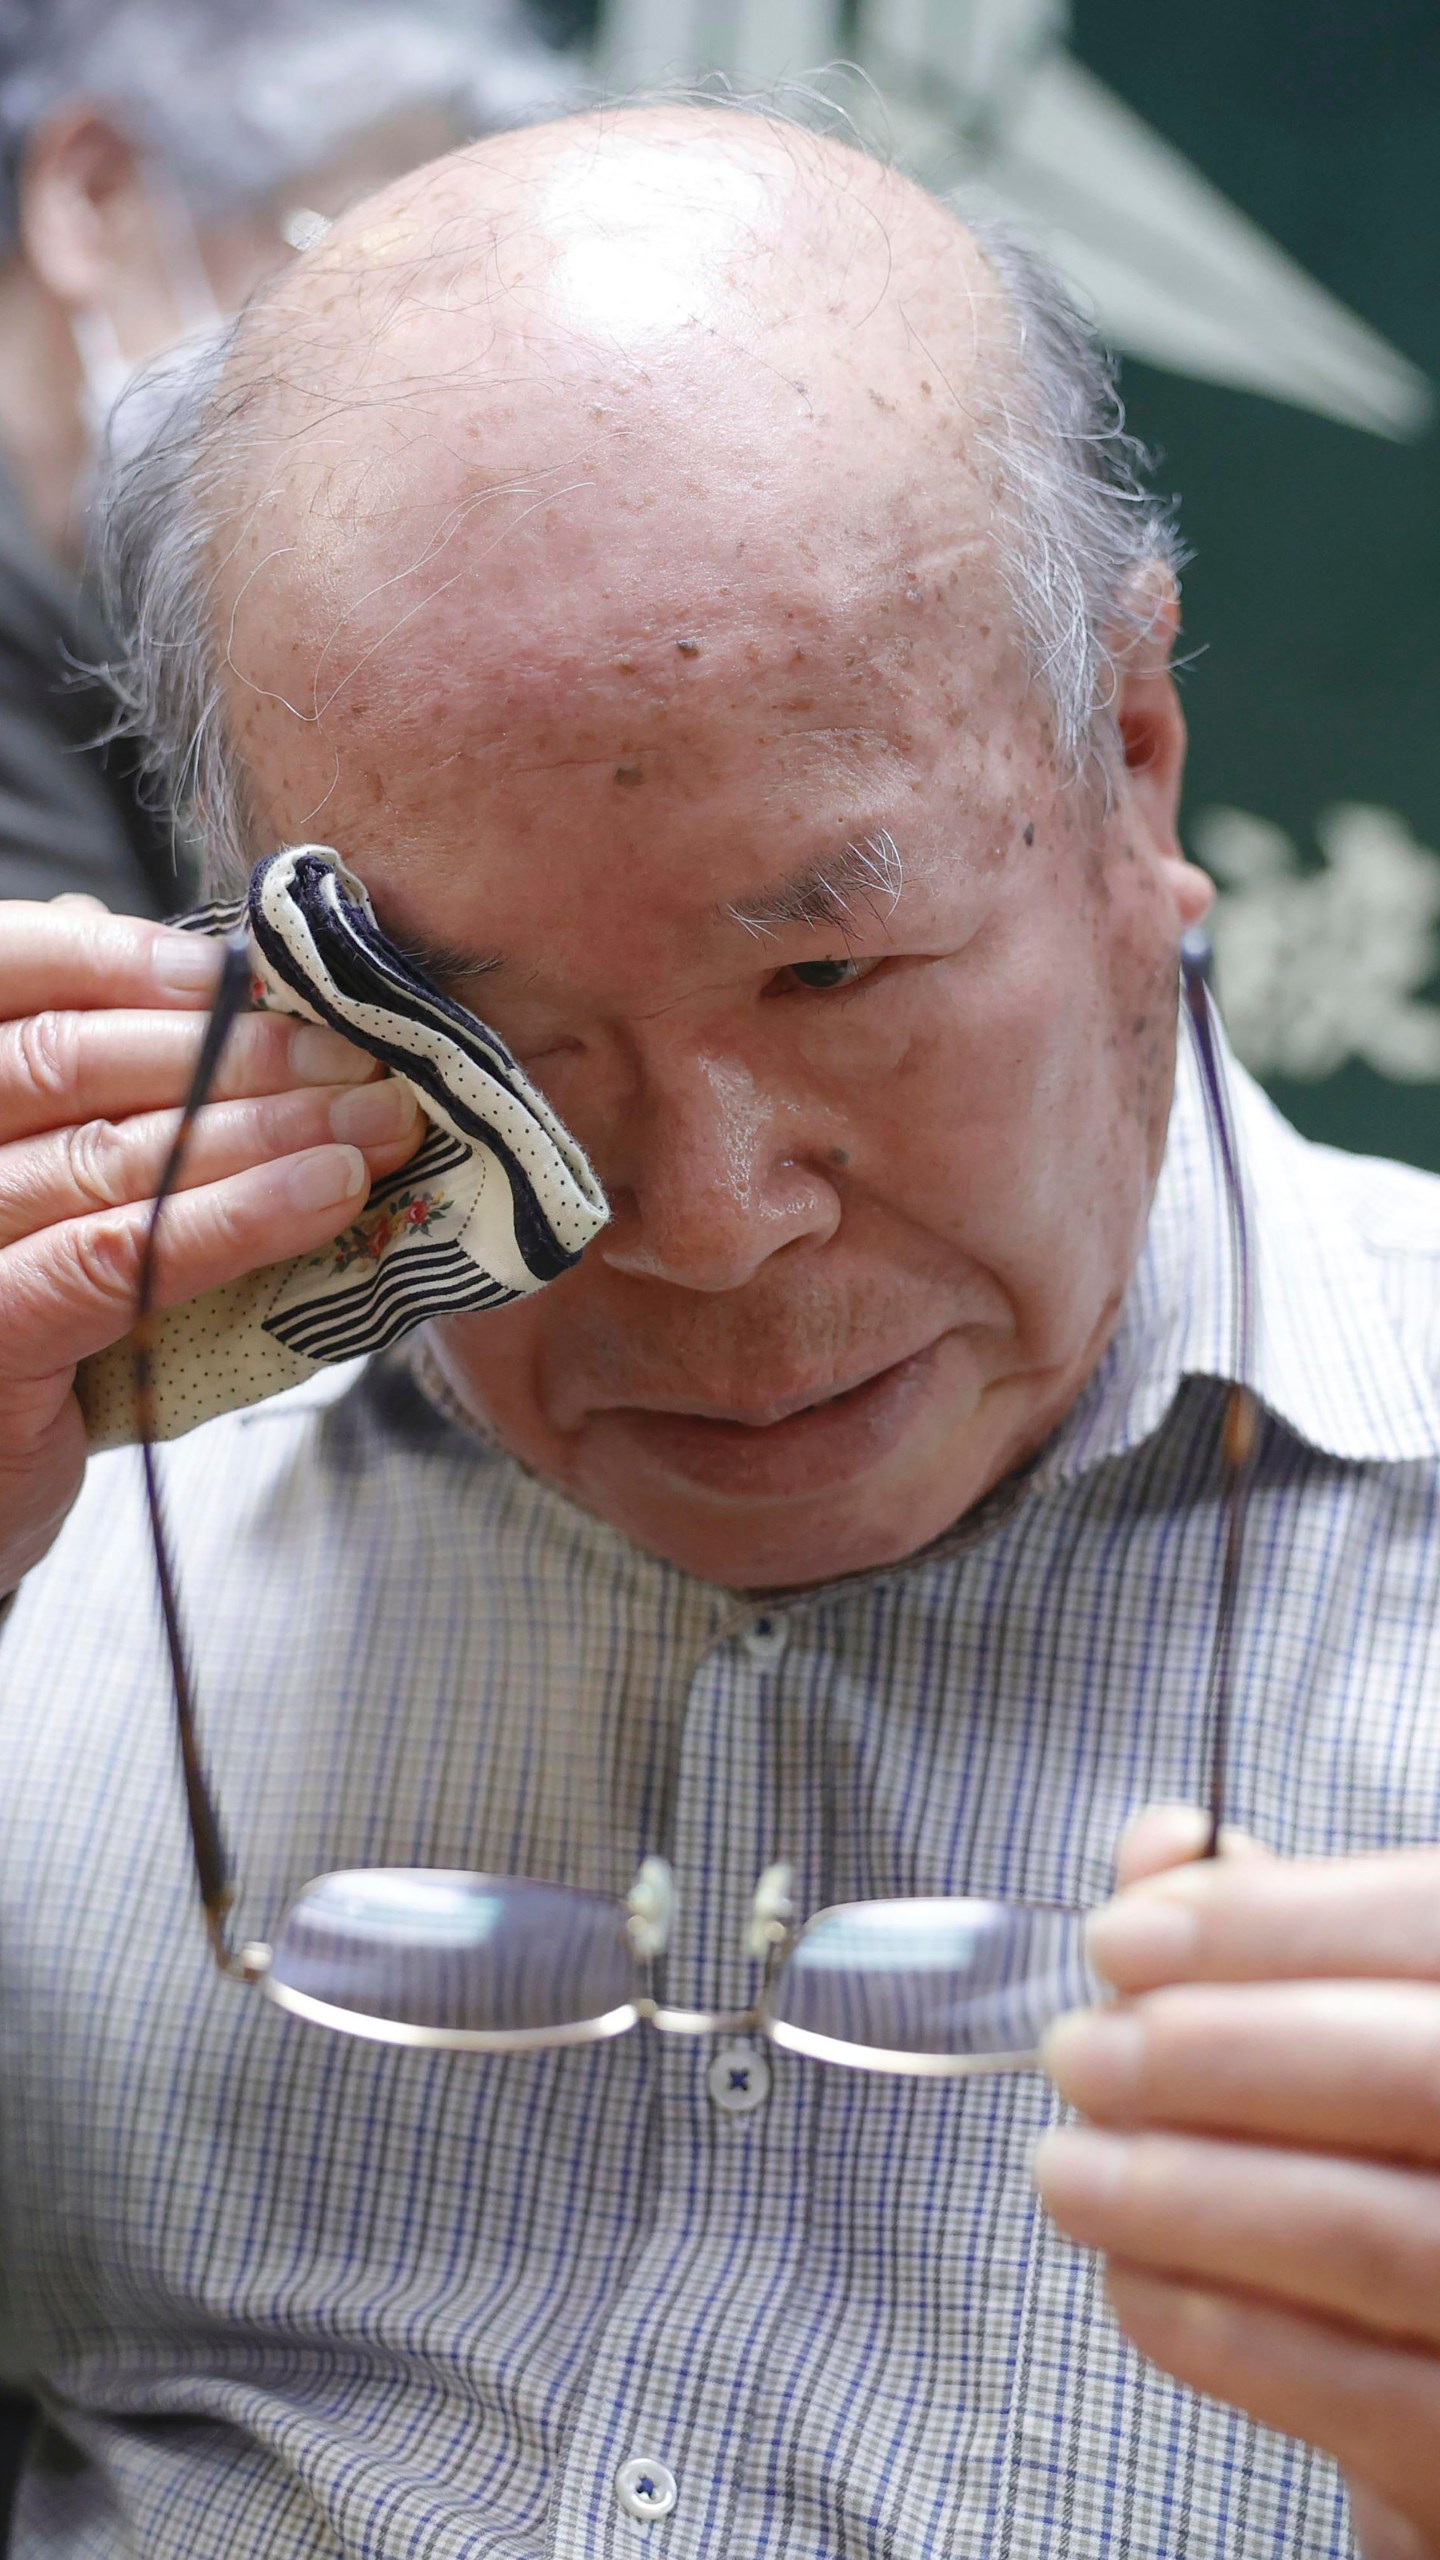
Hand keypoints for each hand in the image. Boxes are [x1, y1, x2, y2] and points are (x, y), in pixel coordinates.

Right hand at [0, 896, 423, 1595]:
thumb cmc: (3, 1328)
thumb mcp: (22, 1188)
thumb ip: (70, 1077)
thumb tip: (179, 967)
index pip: (11, 970)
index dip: (133, 963)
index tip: (255, 974)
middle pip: (68, 1058)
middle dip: (234, 1049)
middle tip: (360, 1054)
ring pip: (114, 1156)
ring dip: (269, 1130)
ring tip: (379, 1123)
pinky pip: (123, 1255)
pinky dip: (240, 1217)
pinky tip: (331, 1193)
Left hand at [1033, 1805, 1439, 2557]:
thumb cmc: (1399, 2162)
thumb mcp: (1351, 2023)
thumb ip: (1273, 1934)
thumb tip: (1156, 1850)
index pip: (1424, 1922)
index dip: (1266, 1923)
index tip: (1117, 1938)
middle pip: (1410, 2074)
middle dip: (1214, 2054)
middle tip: (1078, 2054)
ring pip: (1364, 2232)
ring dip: (1179, 2193)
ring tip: (1066, 2169)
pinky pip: (1351, 2390)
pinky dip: (1216, 2327)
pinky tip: (1130, 2280)